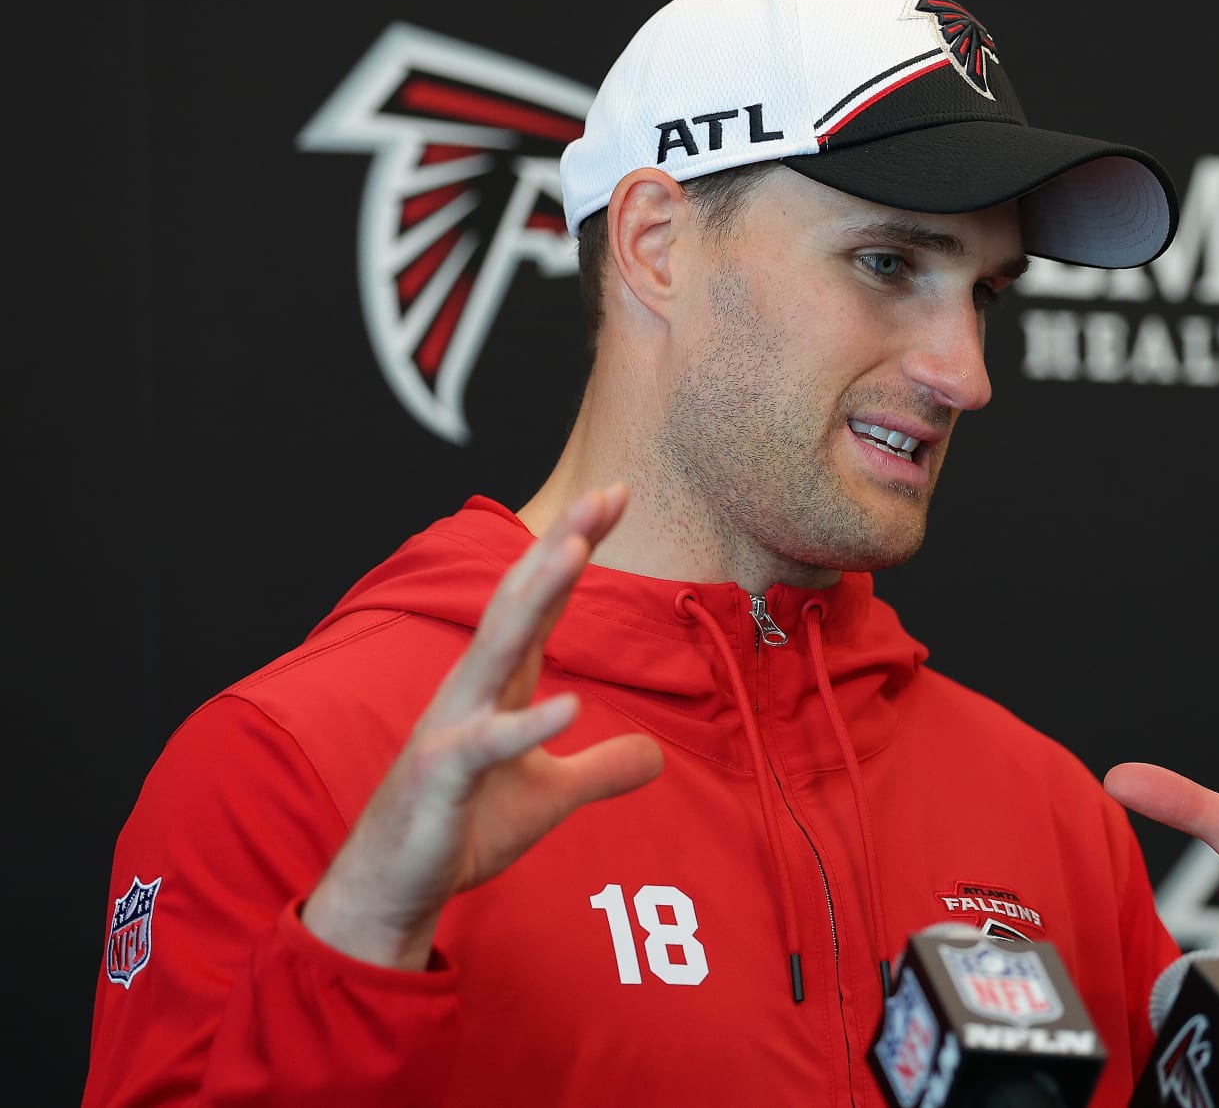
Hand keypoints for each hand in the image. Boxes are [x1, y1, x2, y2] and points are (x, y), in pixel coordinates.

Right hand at [301, 485, 663, 969]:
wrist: (398, 888)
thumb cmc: (465, 827)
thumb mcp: (551, 797)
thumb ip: (600, 768)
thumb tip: (657, 754)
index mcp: (500, 683)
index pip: (544, 602)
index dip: (576, 548)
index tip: (615, 497)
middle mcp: (474, 689)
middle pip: (522, 602)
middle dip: (561, 545)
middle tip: (605, 494)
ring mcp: (455, 727)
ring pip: (498, 649)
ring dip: (536, 598)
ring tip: (576, 550)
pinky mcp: (443, 777)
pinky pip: (488, 746)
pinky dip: (528, 727)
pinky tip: (569, 706)